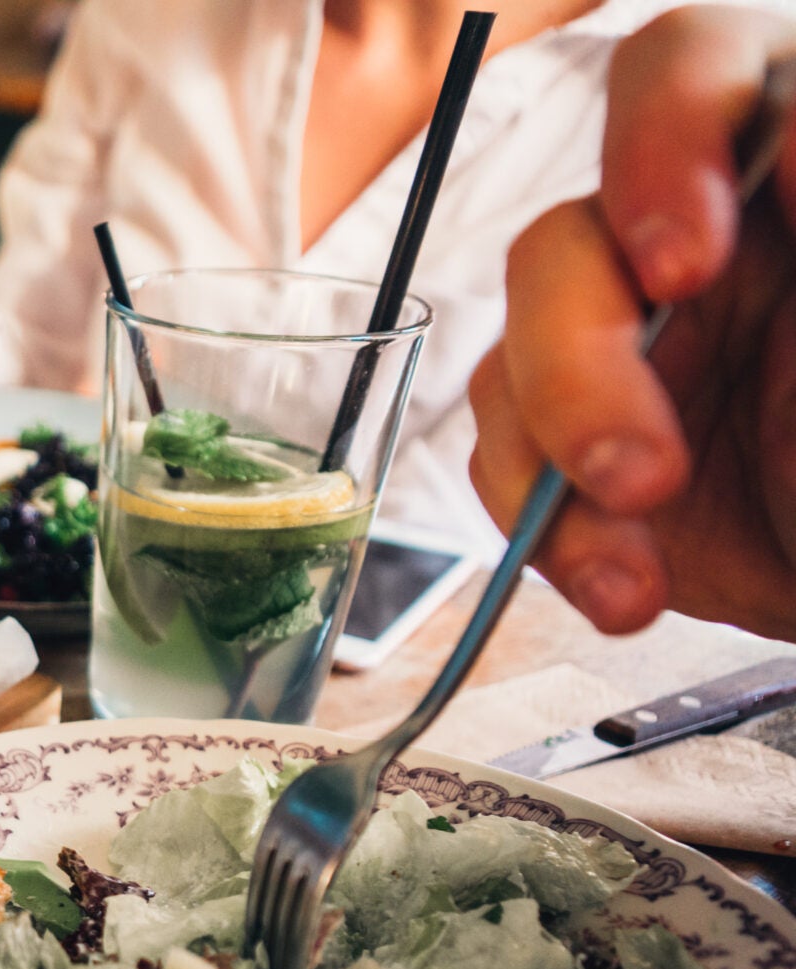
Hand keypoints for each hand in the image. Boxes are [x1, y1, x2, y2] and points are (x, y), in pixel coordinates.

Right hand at [467, 5, 795, 638]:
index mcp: (787, 161)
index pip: (692, 68)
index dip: (660, 143)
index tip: (681, 260)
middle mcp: (696, 234)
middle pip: (571, 243)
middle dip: (583, 357)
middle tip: (640, 458)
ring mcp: (631, 344)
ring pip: (520, 364)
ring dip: (561, 464)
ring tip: (634, 552)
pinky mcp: (586, 445)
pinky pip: (515, 470)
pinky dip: (552, 534)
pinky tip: (624, 583)